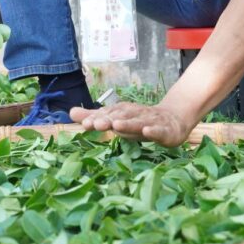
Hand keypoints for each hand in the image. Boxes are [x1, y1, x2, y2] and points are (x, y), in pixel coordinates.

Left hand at [70, 102, 194, 147]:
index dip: (97, 118)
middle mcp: (135, 114)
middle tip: (96, 124)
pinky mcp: (164, 131)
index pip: (108, 114)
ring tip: (116, 125)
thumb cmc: (139, 120)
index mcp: (123, 112)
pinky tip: (147, 131)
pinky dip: (153, 130)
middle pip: (122, 116)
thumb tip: (70, 112)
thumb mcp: (117, 118)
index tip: (84, 123)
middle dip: (109, 120)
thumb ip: (95, 116)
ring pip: (138, 122)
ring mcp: (150, 121)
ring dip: (128, 124)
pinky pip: (159, 131)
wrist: (173, 119)